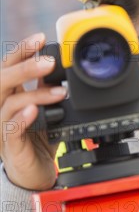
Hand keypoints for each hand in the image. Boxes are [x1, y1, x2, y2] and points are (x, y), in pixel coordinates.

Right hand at [0, 33, 66, 189]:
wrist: (34, 173)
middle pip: (3, 79)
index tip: (40, 37)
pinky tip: (34, 111)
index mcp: (10, 94)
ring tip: (59, 92)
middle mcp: (2, 107)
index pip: (9, 66)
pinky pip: (11, 129)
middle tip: (50, 61)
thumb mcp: (44, 108)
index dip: (22, 50)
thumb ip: (44, 87)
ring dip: (34, 93)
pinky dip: (22, 118)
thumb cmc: (37, 139)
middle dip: (25, 66)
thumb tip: (56, 64)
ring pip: (10, 102)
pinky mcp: (10, 145)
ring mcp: (3, 126)